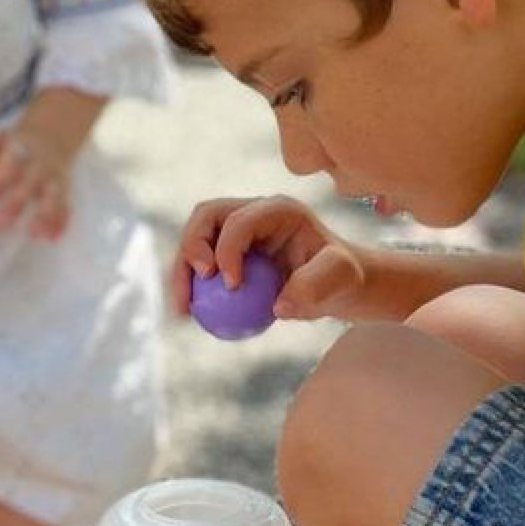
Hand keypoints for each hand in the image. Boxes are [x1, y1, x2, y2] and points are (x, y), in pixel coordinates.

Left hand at [0, 126, 71, 239]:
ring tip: (34, 234)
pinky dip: (60, 221)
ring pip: (53, 197)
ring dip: (45, 215)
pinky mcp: (64, 190)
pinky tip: (52, 237)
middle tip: (2, 222)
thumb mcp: (3, 140)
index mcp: (24, 150)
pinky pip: (65, 206)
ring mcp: (55, 178)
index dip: (1, 179)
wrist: (51, 138)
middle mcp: (41, 164)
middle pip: (31, 184)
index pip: (12, 163)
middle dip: (18, 203)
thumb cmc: (17, 146)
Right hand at [176, 196, 372, 322]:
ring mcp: (237, 229)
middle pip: (206, 216)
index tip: (231, 286)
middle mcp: (253, 212)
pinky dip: (188, 284)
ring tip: (182, 308)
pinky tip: (187, 315)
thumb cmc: (343, 276)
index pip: (240, 220)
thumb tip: (279, 304)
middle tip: (200, 283)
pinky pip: (199, 263)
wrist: (338, 283)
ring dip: (181, 269)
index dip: (227, 249)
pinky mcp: (228, 250)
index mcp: (279, 210)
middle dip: (193, 246)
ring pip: (195, 237)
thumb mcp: (342, 278)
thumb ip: (315, 286)